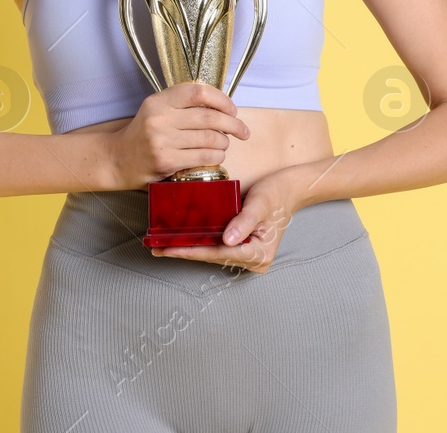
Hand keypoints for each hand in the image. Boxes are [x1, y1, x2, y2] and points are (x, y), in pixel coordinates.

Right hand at [108, 81, 250, 188]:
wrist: (117, 159)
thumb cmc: (143, 134)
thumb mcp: (156, 110)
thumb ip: (182, 105)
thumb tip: (221, 105)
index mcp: (158, 101)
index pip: (198, 91)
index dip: (221, 99)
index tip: (233, 109)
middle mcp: (159, 118)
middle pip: (209, 117)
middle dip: (233, 124)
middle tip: (243, 131)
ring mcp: (162, 141)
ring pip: (209, 138)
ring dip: (224, 142)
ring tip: (225, 144)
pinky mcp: (166, 161)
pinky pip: (203, 157)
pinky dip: (216, 156)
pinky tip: (217, 156)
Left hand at [152, 167, 304, 273]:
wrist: (290, 187)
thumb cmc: (277, 193)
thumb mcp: (260, 204)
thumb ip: (244, 222)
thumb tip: (227, 240)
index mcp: (259, 255)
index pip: (218, 254)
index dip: (191, 251)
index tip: (168, 249)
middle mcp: (253, 260)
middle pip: (212, 256)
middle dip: (185, 251)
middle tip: (156, 248)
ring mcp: (247, 255)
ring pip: (212, 253)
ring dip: (189, 248)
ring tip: (162, 245)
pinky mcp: (242, 246)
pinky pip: (217, 246)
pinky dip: (200, 241)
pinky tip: (181, 238)